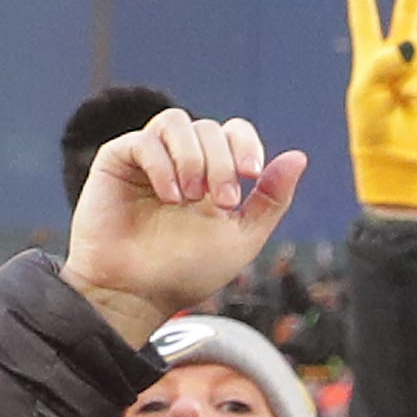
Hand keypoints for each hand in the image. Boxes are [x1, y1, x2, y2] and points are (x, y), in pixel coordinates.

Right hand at [60, 109, 307, 343]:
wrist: (137, 295)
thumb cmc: (186, 273)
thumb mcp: (242, 237)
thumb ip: (272, 199)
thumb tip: (299, 156)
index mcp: (212, 175)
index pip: (233, 131)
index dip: (246, 143)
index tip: (252, 174)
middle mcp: (181, 162)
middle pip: (209, 128)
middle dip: (222, 162)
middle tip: (222, 201)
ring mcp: (148, 159)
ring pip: (175, 122)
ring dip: (193, 158)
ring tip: (190, 198)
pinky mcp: (116, 161)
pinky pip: (143, 140)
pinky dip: (162, 164)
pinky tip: (169, 196)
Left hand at [346, 0, 416, 215]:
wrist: (397, 159)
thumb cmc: (373, 127)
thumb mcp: (365, 91)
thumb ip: (384, 60)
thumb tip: (414, 42)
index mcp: (370, 57)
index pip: (365, 21)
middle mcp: (396, 57)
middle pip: (406, 13)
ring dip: (410, 64)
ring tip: (401, 94)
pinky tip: (412, 100)